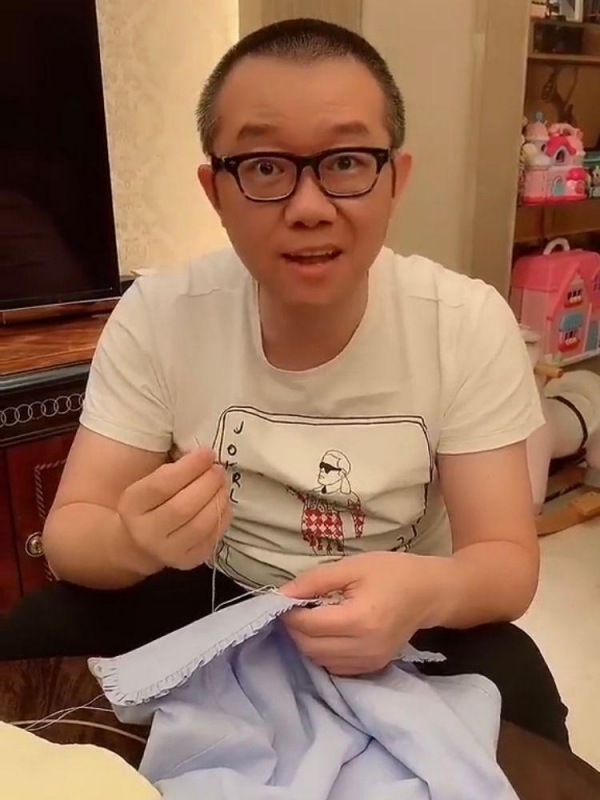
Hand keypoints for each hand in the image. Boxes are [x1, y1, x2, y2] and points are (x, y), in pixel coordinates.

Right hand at [117, 448, 231, 571]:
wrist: (140, 542)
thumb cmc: (150, 503)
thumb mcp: (148, 483)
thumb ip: (172, 470)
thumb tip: (205, 456)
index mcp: (132, 506)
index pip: (162, 485)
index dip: (189, 467)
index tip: (207, 452)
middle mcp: (146, 533)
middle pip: (183, 507)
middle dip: (207, 483)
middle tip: (218, 469)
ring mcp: (168, 552)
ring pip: (201, 525)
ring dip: (218, 499)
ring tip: (222, 484)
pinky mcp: (189, 561)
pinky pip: (212, 537)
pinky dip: (223, 516)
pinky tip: (222, 502)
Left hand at [281, 552, 453, 675]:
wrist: (430, 592)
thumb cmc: (393, 572)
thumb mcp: (353, 566)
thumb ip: (315, 580)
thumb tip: (283, 593)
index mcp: (360, 619)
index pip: (308, 625)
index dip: (288, 613)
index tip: (284, 598)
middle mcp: (365, 647)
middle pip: (310, 647)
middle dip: (295, 628)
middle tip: (295, 606)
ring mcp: (370, 661)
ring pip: (319, 660)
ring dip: (307, 641)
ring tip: (312, 617)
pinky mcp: (373, 667)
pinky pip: (335, 667)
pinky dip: (323, 652)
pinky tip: (327, 632)